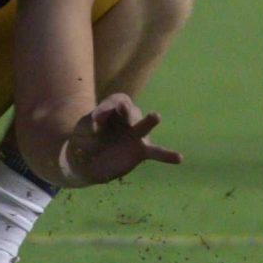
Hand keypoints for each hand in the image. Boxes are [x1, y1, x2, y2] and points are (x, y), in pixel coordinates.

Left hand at [57, 93, 181, 186]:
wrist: (85, 161)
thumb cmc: (85, 139)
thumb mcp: (83, 126)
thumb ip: (91, 120)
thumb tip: (99, 117)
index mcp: (114, 108)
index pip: (116, 101)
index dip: (107, 107)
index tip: (96, 119)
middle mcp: (128, 119)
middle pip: (131, 111)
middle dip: (127, 110)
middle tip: (123, 108)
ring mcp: (136, 135)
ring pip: (144, 127)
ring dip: (149, 121)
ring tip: (156, 116)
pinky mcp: (141, 152)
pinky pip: (156, 153)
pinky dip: (167, 155)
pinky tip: (179, 158)